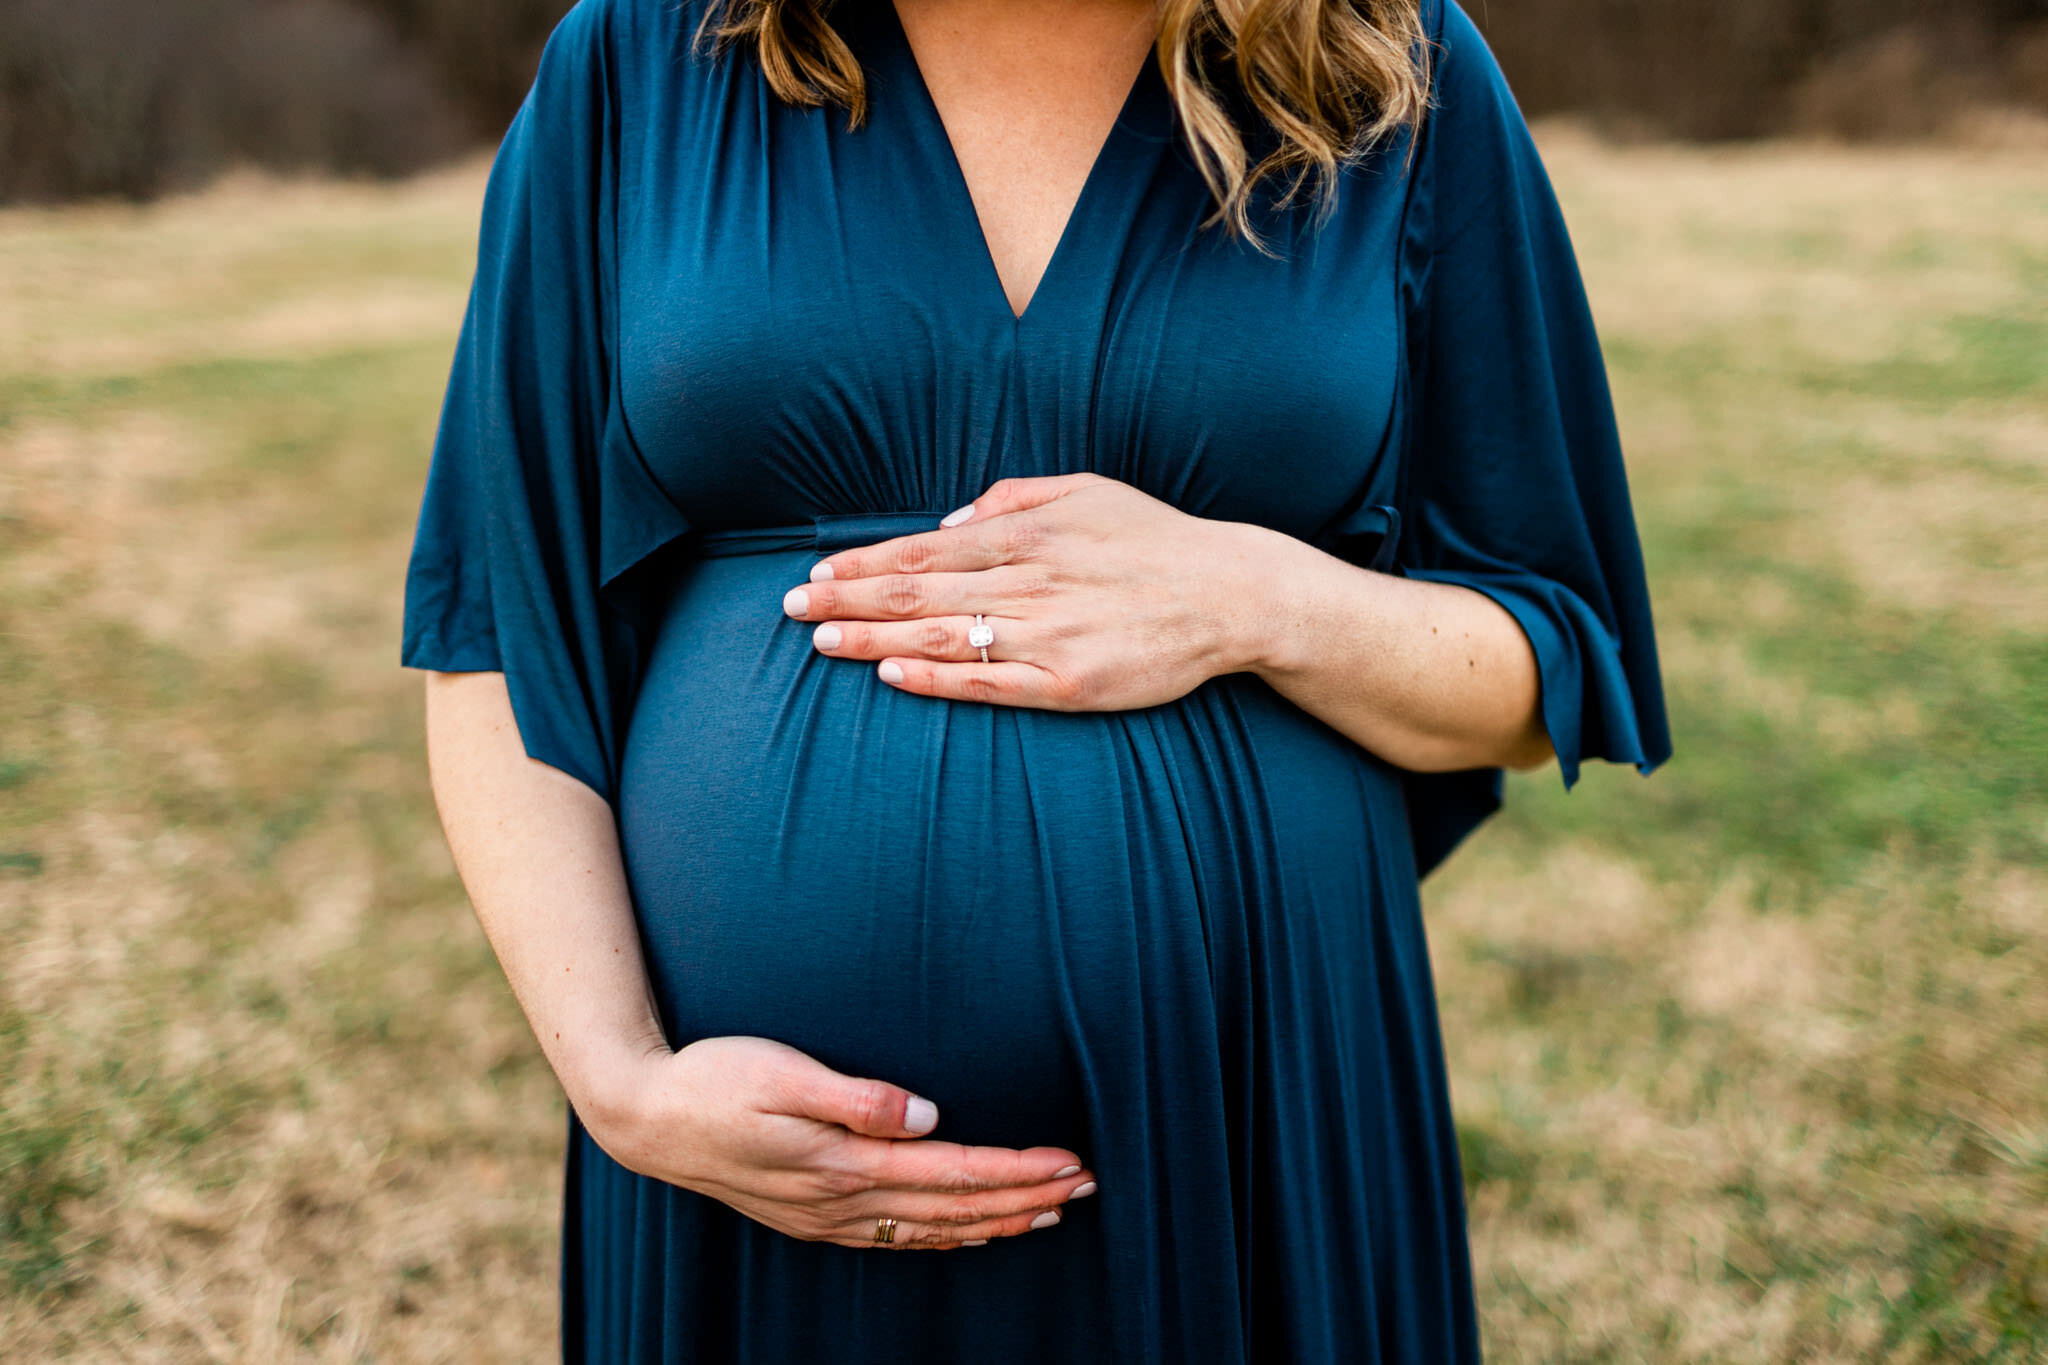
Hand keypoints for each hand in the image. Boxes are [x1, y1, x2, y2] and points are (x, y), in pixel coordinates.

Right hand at [585, 1035, 1097, 1249]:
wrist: (646, 1118)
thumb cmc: (713, 1079)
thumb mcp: (782, 1072)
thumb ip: (858, 1097)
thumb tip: (928, 1116)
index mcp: (844, 1162)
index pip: (954, 1173)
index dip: (1017, 1170)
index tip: (1070, 1163)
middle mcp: (843, 1200)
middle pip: (956, 1208)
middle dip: (1026, 1199)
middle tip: (1088, 1186)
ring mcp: (828, 1216)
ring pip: (932, 1230)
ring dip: (995, 1222)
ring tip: (1050, 1213)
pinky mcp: (813, 1216)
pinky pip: (897, 1239)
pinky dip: (945, 1239)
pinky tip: (969, 1235)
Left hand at [781, 474, 1281, 710]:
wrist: (1231, 594)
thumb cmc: (1155, 540)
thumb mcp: (1086, 490)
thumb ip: (1011, 499)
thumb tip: (947, 524)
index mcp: (1027, 534)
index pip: (923, 550)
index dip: (863, 563)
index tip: (817, 573)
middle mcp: (1029, 582)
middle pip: (917, 592)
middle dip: (846, 600)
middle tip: (791, 610)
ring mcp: (1048, 634)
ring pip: (942, 636)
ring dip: (874, 639)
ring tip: (821, 643)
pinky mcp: (1070, 682)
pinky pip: (991, 682)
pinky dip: (938, 678)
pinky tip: (893, 675)